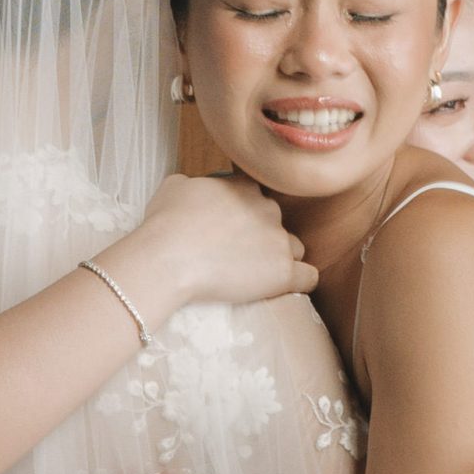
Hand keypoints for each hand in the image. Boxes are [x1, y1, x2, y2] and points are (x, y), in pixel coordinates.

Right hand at [116, 172, 316, 317]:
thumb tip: (194, 189)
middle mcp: (268, 209)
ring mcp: (279, 241)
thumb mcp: (174, 187)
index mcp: (245, 187)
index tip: (231, 232)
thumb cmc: (165, 224)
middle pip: (276, 224)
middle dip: (263, 239)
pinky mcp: (283, 272)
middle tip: (238, 258)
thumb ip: (194, 184)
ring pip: (295, 249)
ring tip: (256, 278)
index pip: (258, 198)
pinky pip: (309, 277)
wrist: (169, 258)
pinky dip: (300, 283)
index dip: (246, 216)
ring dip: (280, 260)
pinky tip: (285, 289)